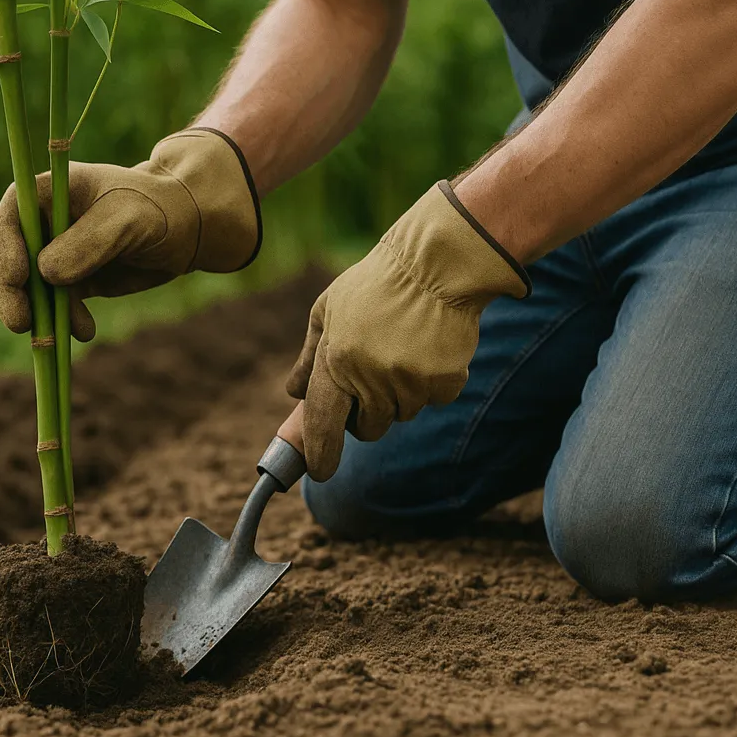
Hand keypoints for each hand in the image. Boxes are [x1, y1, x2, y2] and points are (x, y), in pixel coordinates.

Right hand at [0, 128, 260, 340]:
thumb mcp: (128, 219)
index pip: (9, 218)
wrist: (184, 229)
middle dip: (13, 292)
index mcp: (48, 192)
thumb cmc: (157, 209)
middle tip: (22, 324)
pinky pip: (52, 305)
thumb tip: (46, 273)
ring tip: (80, 329)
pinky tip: (85, 331)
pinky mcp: (67, 279)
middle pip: (8, 258)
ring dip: (45, 313)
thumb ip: (89, 241)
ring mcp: (52, 252)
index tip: (19, 277)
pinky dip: (63, 321)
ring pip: (29, 289)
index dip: (5, 249)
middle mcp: (42, 222)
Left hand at [286, 181, 529, 480]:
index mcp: (336, 360)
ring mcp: (410, 382)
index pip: (323, 422)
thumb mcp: (327, 310)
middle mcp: (372, 378)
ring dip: (399, 395)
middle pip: (367, 429)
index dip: (320, 452)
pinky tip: (428, 348)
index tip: (319, 471)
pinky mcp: (444, 382)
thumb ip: (308, 357)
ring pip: (401, 414)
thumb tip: (292, 393)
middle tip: (372, 376)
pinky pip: (432, 400)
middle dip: (367, 415)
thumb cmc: (375, 285)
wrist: (437, 264)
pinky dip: (430, 383)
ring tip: (402, 349)